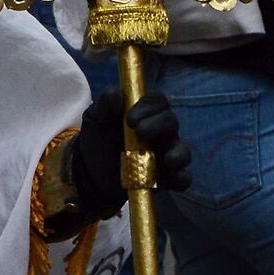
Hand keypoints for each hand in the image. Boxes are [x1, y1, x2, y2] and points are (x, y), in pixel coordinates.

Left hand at [69, 85, 191, 218]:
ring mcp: (165, 154)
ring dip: (178, 153)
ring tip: (168, 160)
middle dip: (158, 125)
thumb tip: (116, 95)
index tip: (130, 118)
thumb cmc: (98, 139)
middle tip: (140, 132)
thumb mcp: (95, 118)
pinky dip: (181, 178)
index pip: (158, 101)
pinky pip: (182, 177)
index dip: (148, 106)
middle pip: (171, 122)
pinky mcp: (166, 177)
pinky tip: (172, 180)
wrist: (91, 172)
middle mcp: (161, 131)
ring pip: (182, 150)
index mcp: (146, 113)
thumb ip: (105, 104)